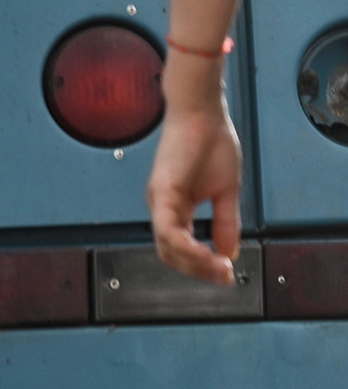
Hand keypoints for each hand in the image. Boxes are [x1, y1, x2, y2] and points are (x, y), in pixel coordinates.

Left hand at [146, 70, 241, 284]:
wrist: (201, 110)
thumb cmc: (211, 141)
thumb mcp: (225, 190)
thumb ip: (226, 222)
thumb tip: (229, 251)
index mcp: (175, 209)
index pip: (181, 249)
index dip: (202, 265)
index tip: (225, 274)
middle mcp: (162, 208)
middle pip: (171, 255)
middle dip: (199, 270)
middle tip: (223, 277)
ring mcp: (159, 202)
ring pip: (168, 247)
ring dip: (194, 263)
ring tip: (219, 268)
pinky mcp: (162, 192)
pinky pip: (169, 230)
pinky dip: (186, 246)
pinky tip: (205, 253)